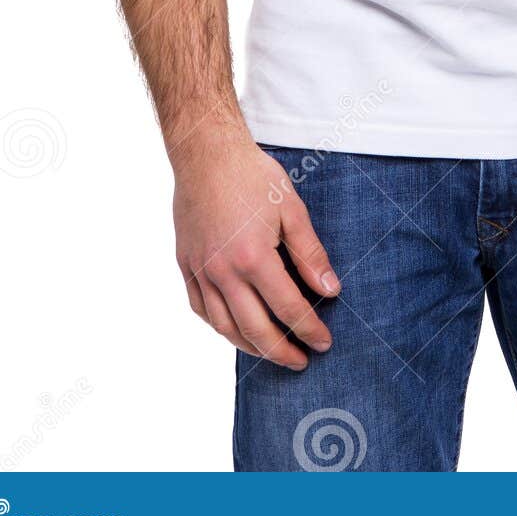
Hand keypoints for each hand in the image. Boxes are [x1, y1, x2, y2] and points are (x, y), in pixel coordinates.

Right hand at [173, 130, 340, 369]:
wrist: (206, 154)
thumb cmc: (252, 176)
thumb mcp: (291, 209)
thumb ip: (311, 254)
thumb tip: (331, 290)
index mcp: (254, 258)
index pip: (288, 308)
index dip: (309, 330)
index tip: (324, 343)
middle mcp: (223, 272)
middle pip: (255, 329)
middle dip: (282, 351)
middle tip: (301, 362)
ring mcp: (200, 271)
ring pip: (225, 327)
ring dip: (251, 347)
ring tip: (272, 352)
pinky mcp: (185, 265)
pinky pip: (201, 309)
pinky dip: (220, 327)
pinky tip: (235, 329)